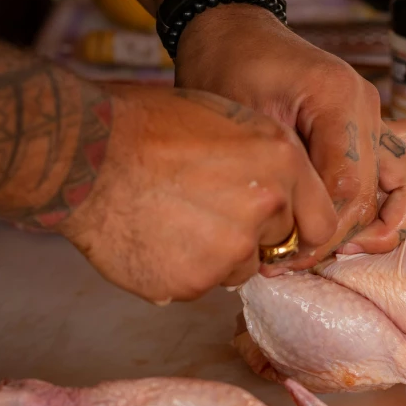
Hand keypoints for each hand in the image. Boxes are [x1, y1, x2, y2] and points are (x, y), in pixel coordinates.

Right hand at [59, 85, 335, 302]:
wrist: (84, 154)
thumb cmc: (148, 125)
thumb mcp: (227, 119)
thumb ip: (269, 163)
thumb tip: (287, 199)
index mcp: (282, 162)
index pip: (322, 222)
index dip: (297, 225)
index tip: (279, 228)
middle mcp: (266, 210)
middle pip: (275, 246)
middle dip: (250, 236)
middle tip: (205, 210)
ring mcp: (228, 252)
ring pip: (236, 268)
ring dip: (215, 255)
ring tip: (173, 220)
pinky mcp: (191, 284)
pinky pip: (197, 285)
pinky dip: (180, 270)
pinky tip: (154, 238)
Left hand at [174, 5, 405, 271]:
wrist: (231, 36)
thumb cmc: (225, 67)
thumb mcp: (241, 121)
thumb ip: (280, 174)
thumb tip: (296, 234)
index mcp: (336, 99)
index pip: (350, 189)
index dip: (326, 233)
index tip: (292, 256)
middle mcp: (366, 107)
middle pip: (380, 194)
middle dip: (345, 237)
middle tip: (305, 259)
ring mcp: (373, 116)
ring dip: (388, 223)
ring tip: (349, 247)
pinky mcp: (369, 126)